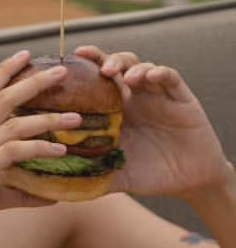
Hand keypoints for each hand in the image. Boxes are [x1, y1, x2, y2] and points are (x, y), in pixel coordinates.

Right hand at [0, 50, 81, 247]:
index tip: (25, 56)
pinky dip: (39, 148)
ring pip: (13, 123)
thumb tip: (50, 196)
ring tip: (76, 118)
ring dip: (48, 118)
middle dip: (32, 80)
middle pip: (1, 98)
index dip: (4, 72)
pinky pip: (13, 152)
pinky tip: (60, 151)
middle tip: (61, 69)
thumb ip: (17, 192)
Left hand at [76, 45, 231, 200]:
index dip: (82, 69)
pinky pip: (170, 78)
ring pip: (141, 67)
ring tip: (124, 76)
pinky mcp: (180, 99)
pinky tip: (151, 76)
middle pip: (116, 66)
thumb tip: (58, 187)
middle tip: (100, 69)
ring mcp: (156, 95)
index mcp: (113, 111)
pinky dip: (160, 73)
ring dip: (131, 66)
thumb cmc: (148, 174)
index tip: (68, 60)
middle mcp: (132, 98)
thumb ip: (91, 174)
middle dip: (106, 61)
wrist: (189, 182)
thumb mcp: (116, 174)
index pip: (94, 82)